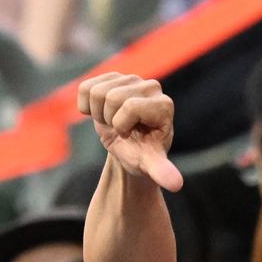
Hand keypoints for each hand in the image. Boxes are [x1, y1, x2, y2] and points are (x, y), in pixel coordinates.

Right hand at [77, 73, 183, 191]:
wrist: (130, 149)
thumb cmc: (142, 156)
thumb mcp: (150, 164)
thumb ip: (161, 171)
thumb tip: (176, 185)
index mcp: (164, 105)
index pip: (130, 106)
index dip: (122, 125)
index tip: (131, 135)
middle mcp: (151, 87)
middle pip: (112, 97)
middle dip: (110, 120)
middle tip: (121, 130)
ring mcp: (132, 79)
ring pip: (97, 91)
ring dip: (99, 114)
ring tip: (113, 123)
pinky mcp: (113, 76)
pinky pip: (86, 87)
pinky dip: (86, 106)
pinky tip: (102, 114)